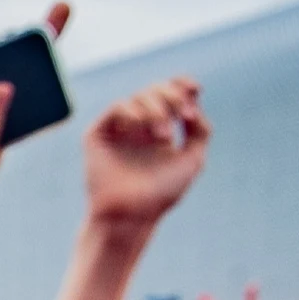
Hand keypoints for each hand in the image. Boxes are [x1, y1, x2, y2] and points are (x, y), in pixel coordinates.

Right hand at [82, 77, 207, 231]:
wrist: (132, 214)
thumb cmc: (162, 193)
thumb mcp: (193, 159)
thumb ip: (200, 130)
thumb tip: (192, 103)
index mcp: (160, 129)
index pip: (171, 94)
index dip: (183, 84)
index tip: (196, 89)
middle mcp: (139, 127)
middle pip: (157, 89)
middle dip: (173, 97)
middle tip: (182, 115)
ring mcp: (118, 130)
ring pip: (139, 96)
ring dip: (157, 110)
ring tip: (163, 136)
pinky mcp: (98, 135)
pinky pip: (118, 107)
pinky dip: (135, 111)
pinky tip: (142, 127)